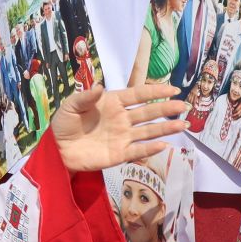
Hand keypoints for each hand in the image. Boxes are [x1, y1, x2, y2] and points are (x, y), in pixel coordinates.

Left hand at [50, 83, 185, 173]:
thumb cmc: (64, 124)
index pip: (138, 95)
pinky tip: (163, 144)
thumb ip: (85, 97)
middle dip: (166, 109)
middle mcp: (122, 119)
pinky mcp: (119, 154)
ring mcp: (122, 137)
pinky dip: (150, 148)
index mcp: (113, 103)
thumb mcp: (71, 106)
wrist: (57, 150)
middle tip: (183, 106)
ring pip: (148, 131)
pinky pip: (138, 151)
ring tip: (182, 125)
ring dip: (166, 128)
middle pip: (148, 112)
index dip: (155, 92)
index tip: (173, 89)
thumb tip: (99, 86)